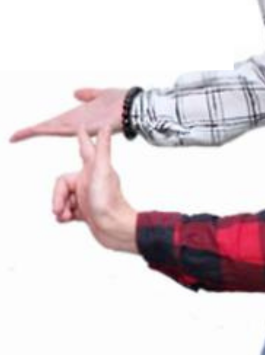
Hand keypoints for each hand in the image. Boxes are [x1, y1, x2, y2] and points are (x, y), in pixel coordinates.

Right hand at [10, 87, 126, 142]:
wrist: (135, 107)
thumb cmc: (121, 102)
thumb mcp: (100, 94)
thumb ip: (88, 94)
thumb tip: (75, 93)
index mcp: (79, 118)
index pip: (55, 123)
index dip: (41, 126)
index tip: (27, 129)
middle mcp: (78, 124)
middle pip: (49, 128)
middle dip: (31, 132)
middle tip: (13, 137)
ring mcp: (81, 126)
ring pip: (53, 129)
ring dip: (36, 131)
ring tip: (17, 135)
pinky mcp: (87, 126)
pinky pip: (66, 127)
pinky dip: (51, 128)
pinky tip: (39, 128)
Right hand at [53, 128, 138, 252]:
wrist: (115, 229)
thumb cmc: (109, 200)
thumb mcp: (103, 171)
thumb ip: (103, 148)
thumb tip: (105, 125)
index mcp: (93, 169)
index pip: (85, 149)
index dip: (82, 139)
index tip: (80, 126)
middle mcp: (90, 181)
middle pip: (63, 184)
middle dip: (58, 196)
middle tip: (58, 209)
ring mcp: (87, 197)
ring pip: (63, 198)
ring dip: (60, 207)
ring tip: (65, 216)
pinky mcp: (86, 212)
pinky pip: (67, 210)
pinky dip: (63, 216)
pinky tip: (67, 220)